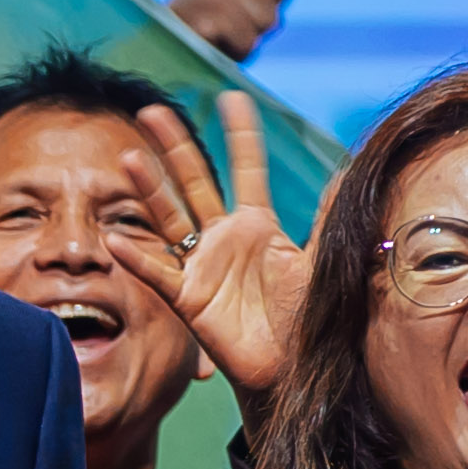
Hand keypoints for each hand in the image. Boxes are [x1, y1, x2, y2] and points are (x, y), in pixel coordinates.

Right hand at [126, 93, 302, 396]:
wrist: (293, 371)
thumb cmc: (308, 320)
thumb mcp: (323, 262)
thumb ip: (330, 217)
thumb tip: (352, 170)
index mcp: (257, 226)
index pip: (245, 169)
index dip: (240, 135)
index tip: (231, 97)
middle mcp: (223, 239)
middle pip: (194, 182)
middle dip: (174, 146)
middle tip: (152, 110)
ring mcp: (201, 266)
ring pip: (169, 218)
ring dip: (148, 189)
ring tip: (128, 157)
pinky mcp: (188, 299)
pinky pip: (157, 274)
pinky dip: (136, 258)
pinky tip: (115, 239)